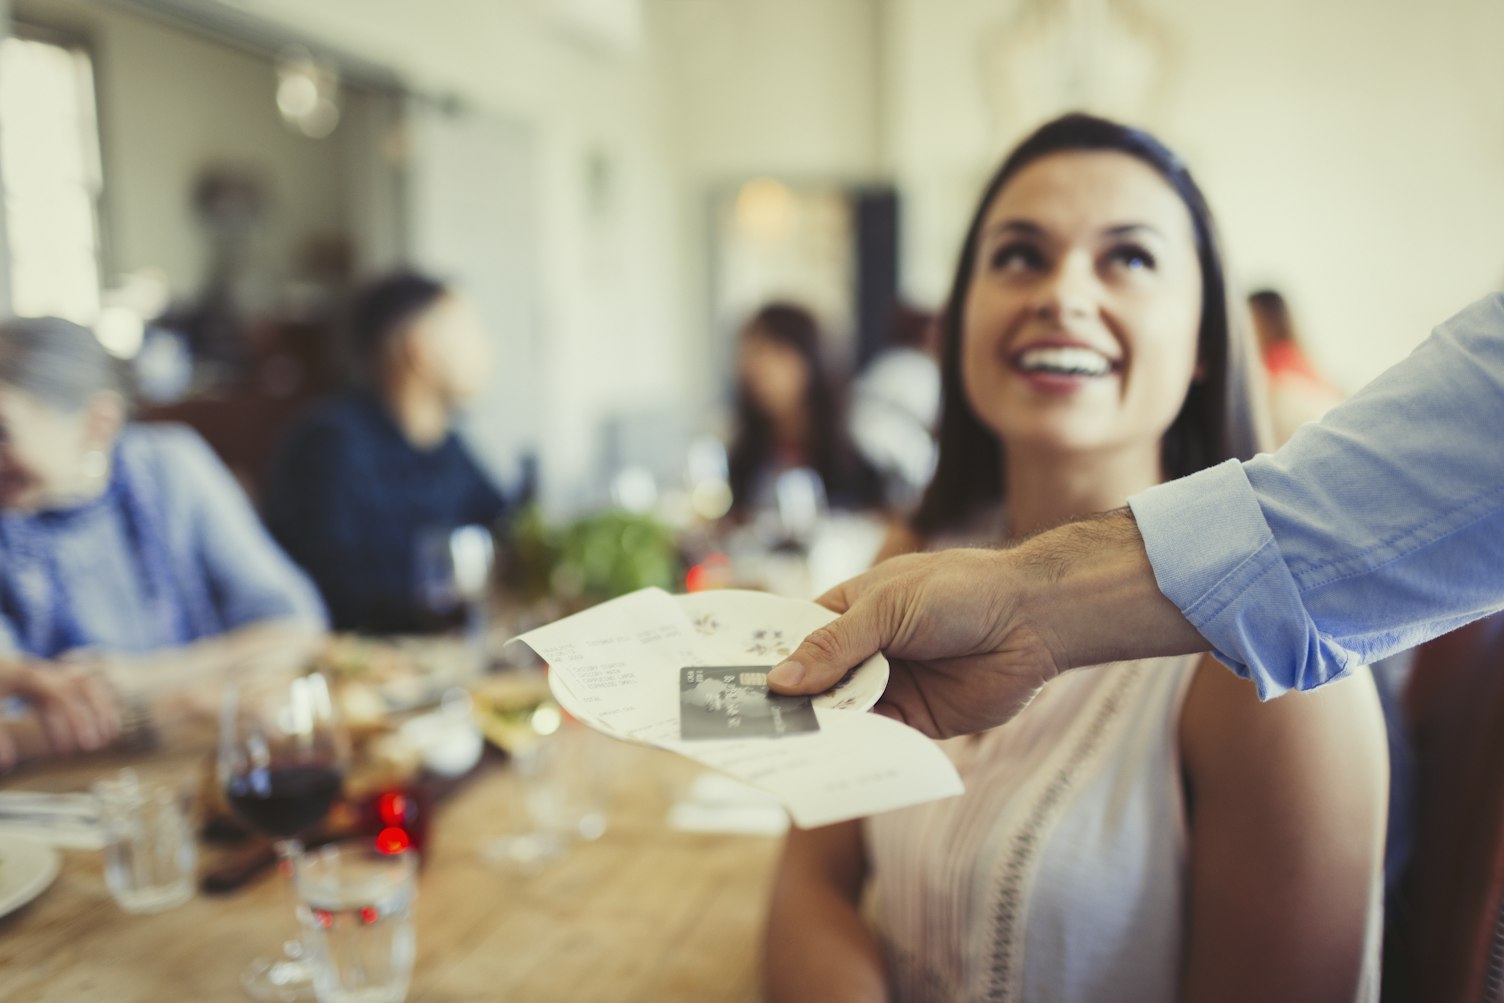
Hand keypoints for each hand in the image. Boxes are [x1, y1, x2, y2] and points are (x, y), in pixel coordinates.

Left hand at [0, 659, 121, 760]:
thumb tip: (8, 764)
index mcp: (22, 674)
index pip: (57, 695)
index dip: (65, 723)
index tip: (65, 753)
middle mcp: (38, 670)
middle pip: (76, 687)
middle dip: (87, 717)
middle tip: (92, 747)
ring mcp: (43, 672)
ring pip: (84, 682)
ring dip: (100, 707)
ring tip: (109, 734)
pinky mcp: (43, 678)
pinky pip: (79, 685)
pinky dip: (94, 703)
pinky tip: (101, 724)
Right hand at [767, 549, 1065, 737]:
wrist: (1034, 619)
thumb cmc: (959, 592)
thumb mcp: (886, 611)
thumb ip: (834, 648)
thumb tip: (779, 681)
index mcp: (851, 611)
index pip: (798, 640)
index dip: (769, 662)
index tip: (730, 689)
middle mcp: (866, 651)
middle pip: (817, 684)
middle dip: (791, 704)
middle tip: (750, 732)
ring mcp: (892, 686)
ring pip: (846, 715)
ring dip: (823, 730)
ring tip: (785, 752)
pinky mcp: (919, 720)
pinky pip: (881, 738)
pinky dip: (862, 748)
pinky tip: (837, 762)